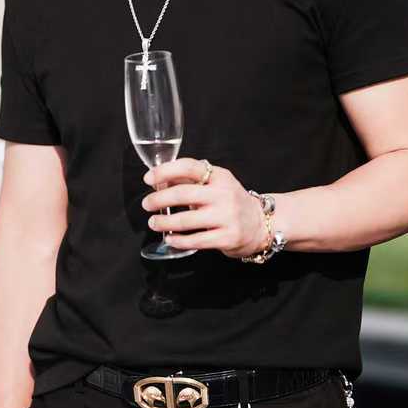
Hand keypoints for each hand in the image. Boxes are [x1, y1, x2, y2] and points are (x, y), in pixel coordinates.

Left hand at [141, 158, 271, 259]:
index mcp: (219, 176)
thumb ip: (190, 180)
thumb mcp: (216, 184)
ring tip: (154, 222)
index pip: (189, 167)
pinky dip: (178, 240)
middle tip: (147, 203)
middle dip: (159, 199)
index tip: (148, 178)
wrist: (260, 224)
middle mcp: (224, 194)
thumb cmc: (231, 202)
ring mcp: (227, 217)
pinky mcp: (228, 237)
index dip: (165, 171)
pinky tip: (169, 238)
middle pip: (184, 193)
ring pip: (187, 220)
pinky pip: (196, 240)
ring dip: (164, 221)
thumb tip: (160, 180)